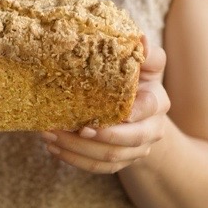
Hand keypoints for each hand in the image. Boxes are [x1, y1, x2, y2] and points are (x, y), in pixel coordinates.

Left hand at [41, 39, 169, 173]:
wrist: (143, 112)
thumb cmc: (138, 78)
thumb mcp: (146, 64)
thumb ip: (147, 53)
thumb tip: (140, 39)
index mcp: (157, 103)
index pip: (147, 109)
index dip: (130, 113)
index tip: (103, 112)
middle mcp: (151, 130)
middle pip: (128, 140)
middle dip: (100, 136)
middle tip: (74, 127)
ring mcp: (136, 150)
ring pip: (109, 157)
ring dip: (78, 149)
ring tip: (50, 135)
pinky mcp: (120, 162)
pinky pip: (97, 167)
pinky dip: (75, 160)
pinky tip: (54, 148)